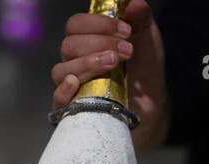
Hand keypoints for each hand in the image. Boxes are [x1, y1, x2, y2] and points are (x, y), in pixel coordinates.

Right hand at [51, 0, 170, 152]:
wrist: (151, 102)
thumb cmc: (144, 69)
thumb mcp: (147, 39)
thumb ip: (141, 18)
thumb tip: (134, 4)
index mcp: (86, 41)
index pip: (76, 25)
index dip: (98, 24)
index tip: (126, 30)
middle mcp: (74, 61)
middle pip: (69, 46)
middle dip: (98, 44)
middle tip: (127, 51)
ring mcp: (72, 86)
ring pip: (62, 71)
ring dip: (87, 64)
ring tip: (114, 65)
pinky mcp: (74, 108)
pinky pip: (57, 100)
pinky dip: (63, 91)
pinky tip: (74, 83)